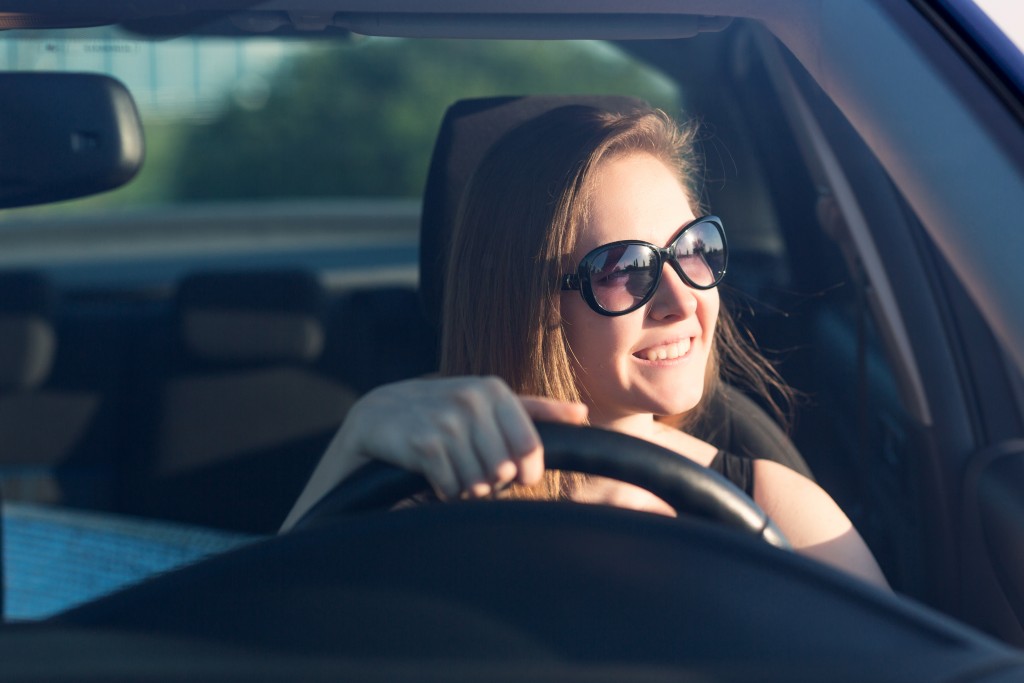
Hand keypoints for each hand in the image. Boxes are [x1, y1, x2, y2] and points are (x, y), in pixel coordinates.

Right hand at [281, 376, 588, 530]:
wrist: (378, 417)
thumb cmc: (440, 413)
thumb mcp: (488, 404)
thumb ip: (535, 410)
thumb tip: (582, 413)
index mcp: (494, 390)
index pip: (530, 451)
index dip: (523, 474)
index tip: (510, 475)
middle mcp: (471, 399)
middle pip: (505, 471)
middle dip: (488, 480)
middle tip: (468, 468)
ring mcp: (446, 420)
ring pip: (479, 482)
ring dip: (465, 487)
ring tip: (450, 470)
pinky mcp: (423, 443)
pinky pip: (452, 487)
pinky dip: (444, 491)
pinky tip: (432, 476)